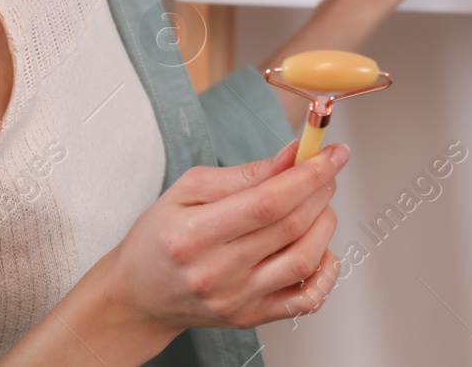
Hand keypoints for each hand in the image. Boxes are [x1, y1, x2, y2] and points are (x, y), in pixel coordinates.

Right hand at [98, 140, 347, 332]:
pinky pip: (305, 300)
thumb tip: (292, 156)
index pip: (268, 202)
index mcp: (193, 234)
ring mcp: (236, 300)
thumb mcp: (188, 189)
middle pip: (290, 227)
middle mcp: (215, 272)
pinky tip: (321, 250)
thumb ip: (244, 174)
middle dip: (320, 190)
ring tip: (316, 205)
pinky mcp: (250, 317)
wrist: (140, 295)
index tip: (332, 154)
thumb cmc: (160, 237)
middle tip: (324, 171)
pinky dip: (326, 272)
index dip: (308, 175)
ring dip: (324, 224)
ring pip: (304, 261)